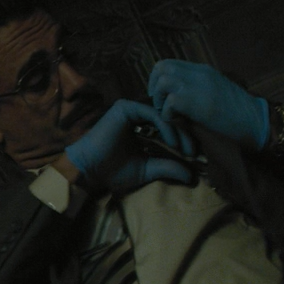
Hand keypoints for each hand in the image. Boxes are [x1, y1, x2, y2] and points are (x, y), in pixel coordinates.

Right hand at [63, 99, 195, 193]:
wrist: (90, 169)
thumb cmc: (113, 171)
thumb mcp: (147, 169)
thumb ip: (168, 168)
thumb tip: (192, 176)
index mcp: (140, 126)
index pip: (168, 127)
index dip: (183, 139)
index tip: (193, 155)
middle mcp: (136, 114)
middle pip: (169, 119)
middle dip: (185, 135)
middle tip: (193, 152)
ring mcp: (131, 109)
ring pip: (164, 115)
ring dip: (178, 132)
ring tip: (184, 149)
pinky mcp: (126, 107)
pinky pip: (154, 114)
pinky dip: (166, 128)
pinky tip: (172, 142)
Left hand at [148, 59, 270, 150]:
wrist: (257, 121)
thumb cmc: (237, 113)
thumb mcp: (215, 93)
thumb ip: (196, 89)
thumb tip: (174, 98)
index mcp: (203, 70)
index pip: (170, 63)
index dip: (158, 79)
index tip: (161, 96)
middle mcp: (200, 73)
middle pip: (162, 66)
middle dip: (154, 86)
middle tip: (160, 104)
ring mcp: (200, 86)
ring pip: (163, 80)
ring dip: (160, 99)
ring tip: (168, 113)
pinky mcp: (200, 103)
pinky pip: (171, 101)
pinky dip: (168, 113)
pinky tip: (177, 121)